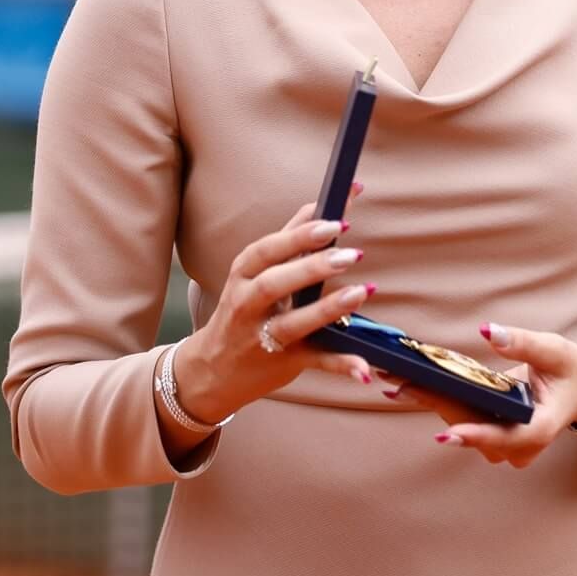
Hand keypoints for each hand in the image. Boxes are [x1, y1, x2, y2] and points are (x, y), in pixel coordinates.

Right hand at [174, 184, 377, 421]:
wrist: (212, 369)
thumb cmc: (242, 309)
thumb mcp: (253, 273)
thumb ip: (287, 241)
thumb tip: (320, 205)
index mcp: (242, 275)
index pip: (268, 249)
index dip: (301, 235)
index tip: (335, 221)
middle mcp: (247, 305)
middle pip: (275, 284)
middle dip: (312, 268)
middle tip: (352, 254)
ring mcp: (263, 338)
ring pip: (293, 323)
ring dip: (328, 309)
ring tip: (361, 292)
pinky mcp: (283, 363)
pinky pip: (314, 361)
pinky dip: (339, 364)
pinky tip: (364, 366)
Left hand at [384, 322, 576, 468]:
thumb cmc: (570, 370)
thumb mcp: (553, 350)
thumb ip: (523, 343)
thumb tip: (489, 331)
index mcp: (541, 429)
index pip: (508, 438)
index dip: (477, 436)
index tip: (447, 434)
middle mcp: (518, 445)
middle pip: (472, 427)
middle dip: (436, 405)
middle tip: (399, 385)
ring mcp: (502, 444)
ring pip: (460, 423)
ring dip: (429, 401)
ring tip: (395, 379)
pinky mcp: (489, 433)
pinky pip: (459, 417)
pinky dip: (436, 399)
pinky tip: (406, 384)